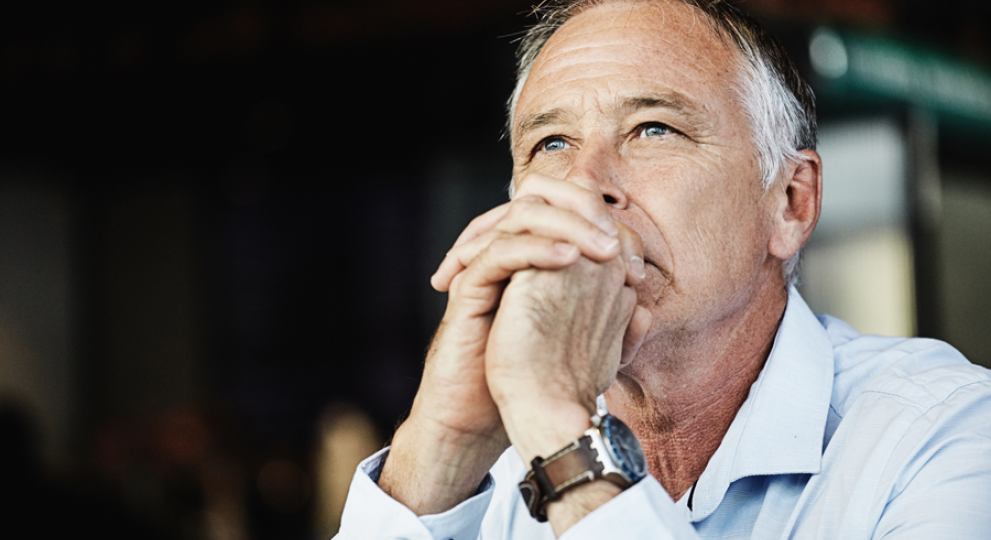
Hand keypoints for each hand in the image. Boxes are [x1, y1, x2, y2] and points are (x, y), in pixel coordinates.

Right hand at [380, 174, 628, 513]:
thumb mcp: (576, 346)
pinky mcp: (468, 287)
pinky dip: (536, 247)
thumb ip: (606, 322)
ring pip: (521, 216)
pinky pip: (499, 251)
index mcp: (528, 262)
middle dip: (585, 212)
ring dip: (567, 223)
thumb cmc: (524, 382)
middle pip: (541, 200)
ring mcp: (483, 268)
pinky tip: (569, 257)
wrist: (478, 417)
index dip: (604, 227)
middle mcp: (503, 255)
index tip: (638, 265)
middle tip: (617, 241)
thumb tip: (643, 308)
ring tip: (603, 247)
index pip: (563, 215)